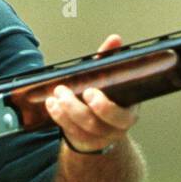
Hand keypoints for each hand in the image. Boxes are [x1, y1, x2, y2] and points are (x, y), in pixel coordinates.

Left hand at [44, 34, 139, 153]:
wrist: (103, 120)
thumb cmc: (108, 94)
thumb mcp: (111, 77)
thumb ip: (111, 59)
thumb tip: (115, 39)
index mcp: (128, 112)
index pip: (121, 116)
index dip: (105, 107)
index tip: (89, 92)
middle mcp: (116, 129)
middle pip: (96, 124)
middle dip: (75, 108)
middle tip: (62, 91)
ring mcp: (100, 138)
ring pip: (81, 130)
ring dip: (64, 113)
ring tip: (54, 96)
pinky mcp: (85, 142)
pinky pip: (71, 133)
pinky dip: (60, 118)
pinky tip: (52, 105)